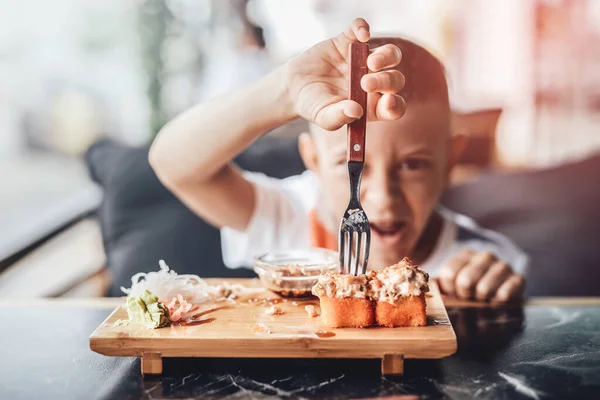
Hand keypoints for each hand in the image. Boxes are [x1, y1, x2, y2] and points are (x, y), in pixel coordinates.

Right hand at [284, 18, 405, 130]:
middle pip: (395, 80)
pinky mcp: (349, 41)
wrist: (294, 86)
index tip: (388, 102)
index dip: (395, 105)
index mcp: (371, 105)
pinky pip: (362, 30)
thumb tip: (356, 111)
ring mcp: (363, 60)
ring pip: (390, 54)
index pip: (394, 106)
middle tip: (366, 83)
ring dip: (386, 56)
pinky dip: (363, 28)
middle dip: (385, 81)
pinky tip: (362, 34)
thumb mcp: (322, 116)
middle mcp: (374, 82)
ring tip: (371, 62)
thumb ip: (338, 118)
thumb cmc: (313, 105)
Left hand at [438, 249, 525, 301]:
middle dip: (464, 294)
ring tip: (482, 297)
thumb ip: (438, 284)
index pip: (449, 273)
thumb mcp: (452, 281)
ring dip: (480, 299)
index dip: (449, 288)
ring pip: (484, 289)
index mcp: (466, 255)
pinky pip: (505, 293)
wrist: (500, 286)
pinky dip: (498, 301)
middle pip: (465, 281)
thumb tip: (424, 290)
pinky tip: (496, 299)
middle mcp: (485, 256)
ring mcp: (503, 266)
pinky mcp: (518, 278)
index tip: (454, 291)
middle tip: (468, 296)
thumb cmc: (470, 286)